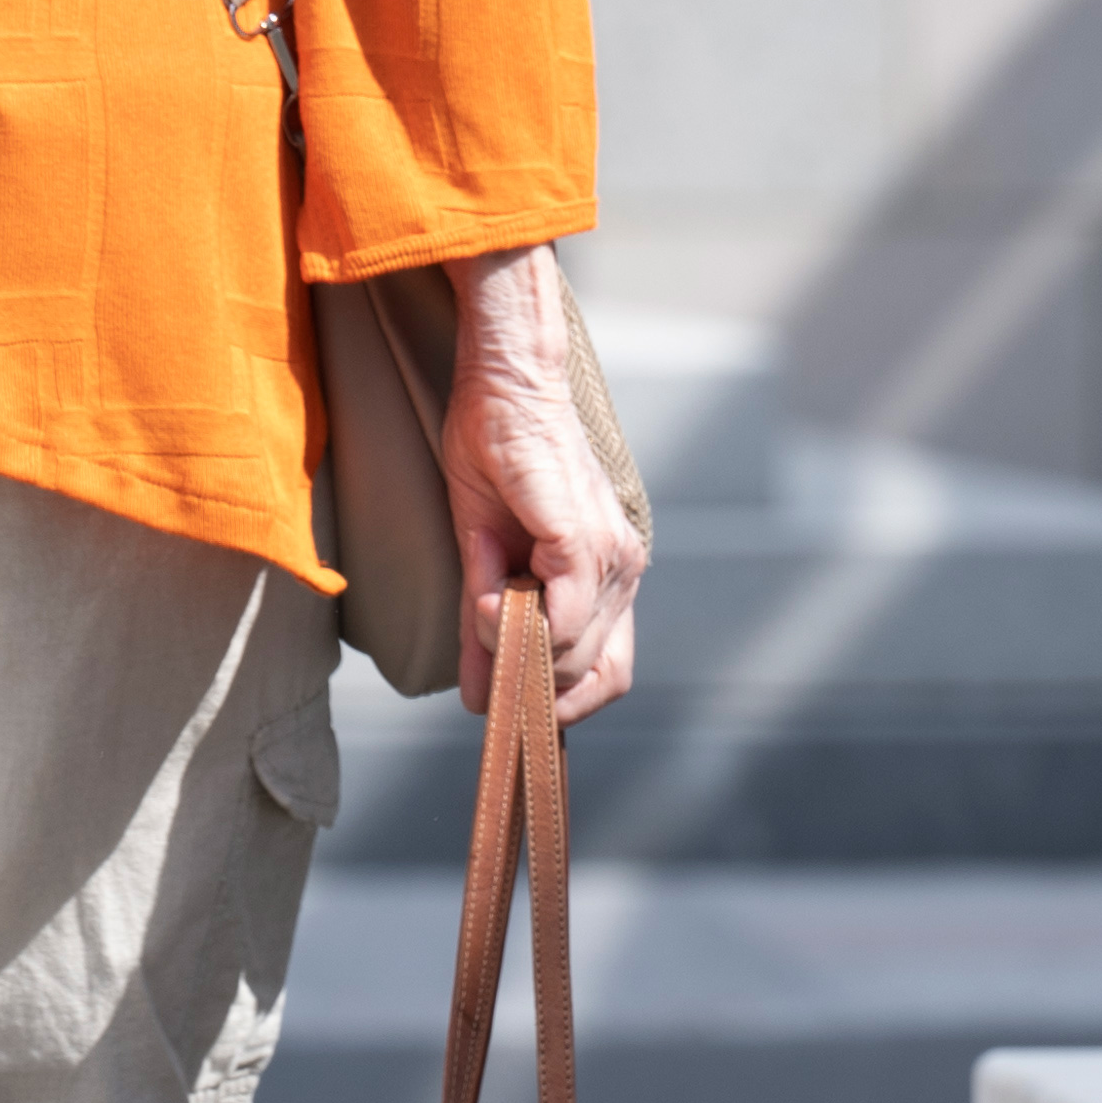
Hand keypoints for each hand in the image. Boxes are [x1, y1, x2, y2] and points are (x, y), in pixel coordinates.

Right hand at [438, 241, 642, 723]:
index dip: (569, 705)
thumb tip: (478, 695)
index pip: (611, 672)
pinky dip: (514, 620)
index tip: (520, 717)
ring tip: (480, 603)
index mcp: (609, 577)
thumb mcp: (487, 554)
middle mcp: (623, 569)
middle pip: (589, 672)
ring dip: (514, 648)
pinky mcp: (582, 536)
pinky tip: (488, 595)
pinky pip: (558, 613)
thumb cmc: (497, 455)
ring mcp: (610, 554)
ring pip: (571, 650)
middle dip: (532, 689)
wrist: (504, 385)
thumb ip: (489, 622)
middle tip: (483, 680)